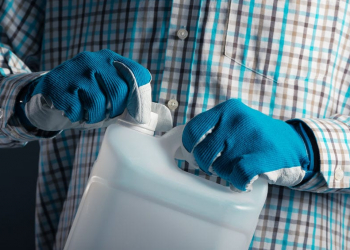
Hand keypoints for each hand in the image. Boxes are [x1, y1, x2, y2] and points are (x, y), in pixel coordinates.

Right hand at [19, 49, 164, 130]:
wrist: (47, 96)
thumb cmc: (84, 98)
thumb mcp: (106, 91)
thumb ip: (125, 96)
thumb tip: (145, 114)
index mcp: (109, 59)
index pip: (137, 72)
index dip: (140, 95)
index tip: (137, 112)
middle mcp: (93, 60)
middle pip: (119, 90)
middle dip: (115, 109)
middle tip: (106, 114)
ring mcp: (74, 70)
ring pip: (98, 102)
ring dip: (95, 116)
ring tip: (88, 114)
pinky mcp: (57, 84)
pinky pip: (77, 108)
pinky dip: (77, 116)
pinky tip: (72, 111)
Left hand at [181, 99, 310, 190]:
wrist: (295, 144)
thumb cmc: (256, 135)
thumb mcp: (235, 120)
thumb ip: (212, 127)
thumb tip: (185, 148)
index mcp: (227, 109)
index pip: (193, 130)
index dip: (189, 146)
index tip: (193, 153)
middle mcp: (236, 121)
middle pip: (203, 153)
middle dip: (206, 164)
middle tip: (214, 166)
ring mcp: (250, 138)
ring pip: (219, 167)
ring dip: (225, 173)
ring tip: (236, 167)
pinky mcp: (263, 157)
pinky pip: (238, 177)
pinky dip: (238, 183)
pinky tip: (244, 181)